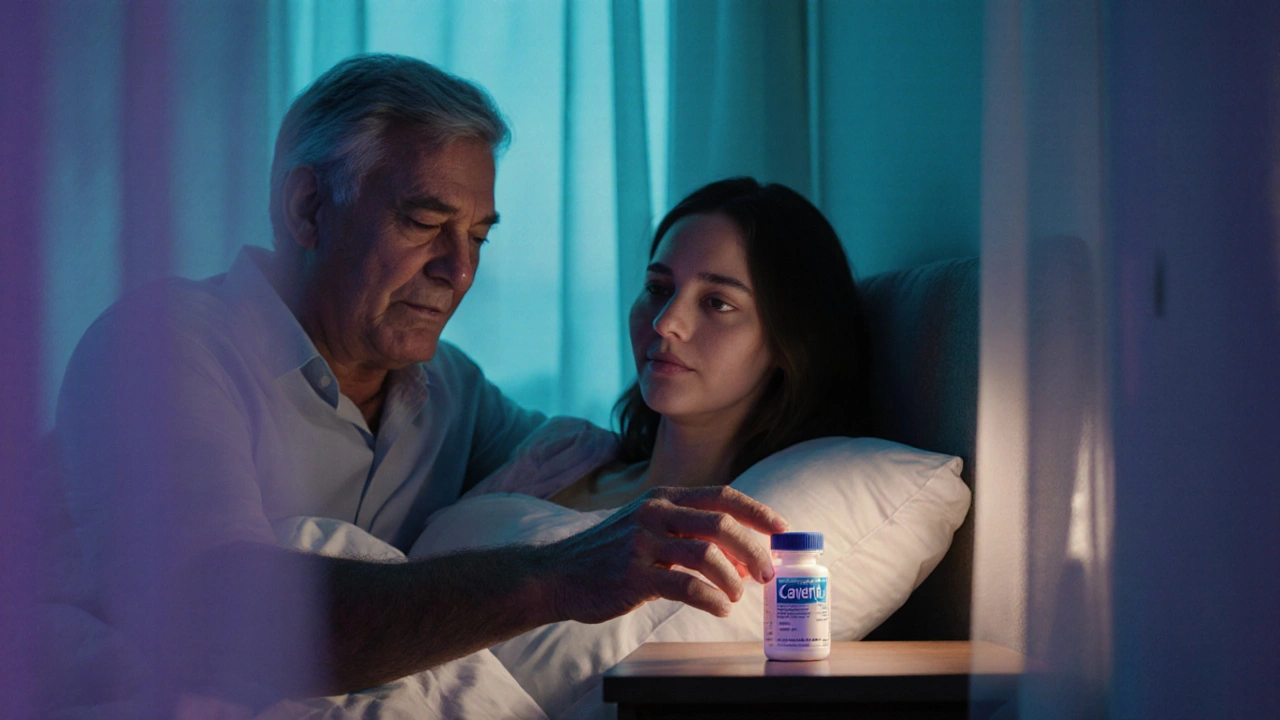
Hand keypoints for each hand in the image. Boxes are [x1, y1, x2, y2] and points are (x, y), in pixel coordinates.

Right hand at [537, 486, 788, 623]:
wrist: (558, 574)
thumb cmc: (611, 553)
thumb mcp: (647, 526)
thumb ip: (689, 533)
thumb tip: (744, 555)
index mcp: (664, 497)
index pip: (723, 495)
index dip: (758, 512)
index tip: (783, 530)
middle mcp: (654, 512)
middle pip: (721, 524)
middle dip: (754, 549)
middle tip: (767, 573)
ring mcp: (641, 542)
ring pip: (707, 555)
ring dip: (733, 578)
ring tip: (737, 595)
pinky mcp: (632, 575)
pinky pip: (685, 586)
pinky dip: (712, 598)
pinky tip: (720, 608)